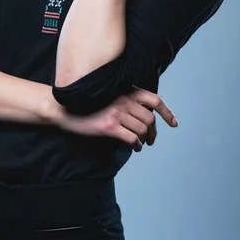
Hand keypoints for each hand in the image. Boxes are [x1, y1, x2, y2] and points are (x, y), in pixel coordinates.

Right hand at [57, 87, 177, 151]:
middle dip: (153, 132)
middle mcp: (123, 100)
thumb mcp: (109, 96)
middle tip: (151, 140)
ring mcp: (116, 113)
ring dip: (144, 140)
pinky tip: (134, 147)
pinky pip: (132, 138)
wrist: (64, 108)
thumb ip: (126, 101)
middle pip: (150, 118)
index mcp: (126, 91)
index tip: (174, 124)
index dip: (167, 112)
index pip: (155, 100)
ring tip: (140, 144)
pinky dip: (136, 145)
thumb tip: (146, 114)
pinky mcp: (109, 126)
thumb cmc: (87, 104)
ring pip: (142, 129)